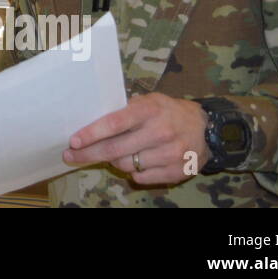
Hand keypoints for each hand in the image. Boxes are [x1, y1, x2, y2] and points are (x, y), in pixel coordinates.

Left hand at [62, 92, 210, 184]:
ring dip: (113, 161)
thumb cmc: (168, 111)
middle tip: (71, 155)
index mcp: (150, 110)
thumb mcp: (149, 101)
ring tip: (111, 154)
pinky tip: (133, 162)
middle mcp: (160, 132)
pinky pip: (141, 177)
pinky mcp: (177, 172)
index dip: (92, 133)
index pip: (115, 123)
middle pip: (116, 149)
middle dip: (89, 154)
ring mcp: (170, 154)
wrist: (206, 128)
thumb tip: (91, 121)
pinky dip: (133, 172)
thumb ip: (125, 110)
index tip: (74, 140)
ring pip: (126, 165)